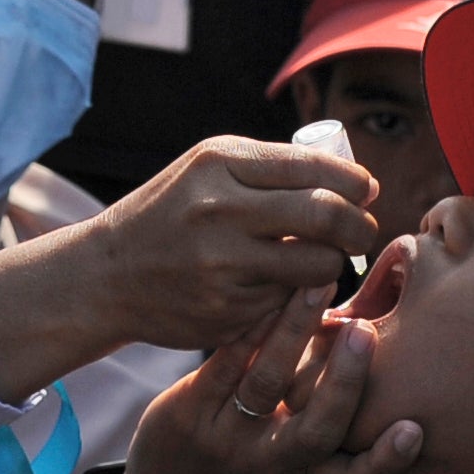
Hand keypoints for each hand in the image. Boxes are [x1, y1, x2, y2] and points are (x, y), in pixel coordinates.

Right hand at [0, 137, 379, 398]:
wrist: (107, 275)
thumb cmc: (173, 214)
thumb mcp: (208, 170)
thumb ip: (274, 168)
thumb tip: (358, 184)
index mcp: (219, 163)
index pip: (315, 169)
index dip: (356, 183)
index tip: (366, 193)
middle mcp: (220, 210)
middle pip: (327, 216)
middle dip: (360, 227)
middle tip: (362, 232)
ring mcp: (222, 264)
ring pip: (318, 267)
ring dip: (332, 264)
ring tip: (322, 259)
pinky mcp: (227, 310)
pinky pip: (288, 301)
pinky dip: (293, 294)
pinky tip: (273, 285)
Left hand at [110, 287, 423, 473]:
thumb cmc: (249, 454)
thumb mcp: (289, 449)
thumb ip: (327, 402)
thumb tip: (370, 328)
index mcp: (305, 471)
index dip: (385, 463)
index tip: (414, 431)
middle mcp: (270, 461)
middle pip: (315, 433)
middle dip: (343, 383)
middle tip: (365, 331)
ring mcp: (226, 439)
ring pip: (267, 383)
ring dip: (294, 331)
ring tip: (316, 285)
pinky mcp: (189, 412)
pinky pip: (226, 362)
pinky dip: (252, 327)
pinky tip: (269, 291)